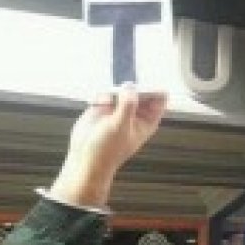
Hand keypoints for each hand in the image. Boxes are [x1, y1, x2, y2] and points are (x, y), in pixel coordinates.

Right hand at [50, 85, 165, 207]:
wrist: (84, 158)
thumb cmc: (108, 148)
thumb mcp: (121, 126)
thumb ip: (128, 105)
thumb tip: (131, 86)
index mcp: (148, 119)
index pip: (159, 98)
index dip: (152, 90)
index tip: (138, 90)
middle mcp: (136, 112)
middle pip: (141, 90)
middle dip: (132, 87)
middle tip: (121, 91)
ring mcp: (120, 108)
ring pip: (122, 89)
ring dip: (114, 91)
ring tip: (107, 103)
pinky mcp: (103, 107)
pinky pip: (105, 93)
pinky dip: (101, 95)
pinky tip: (97, 105)